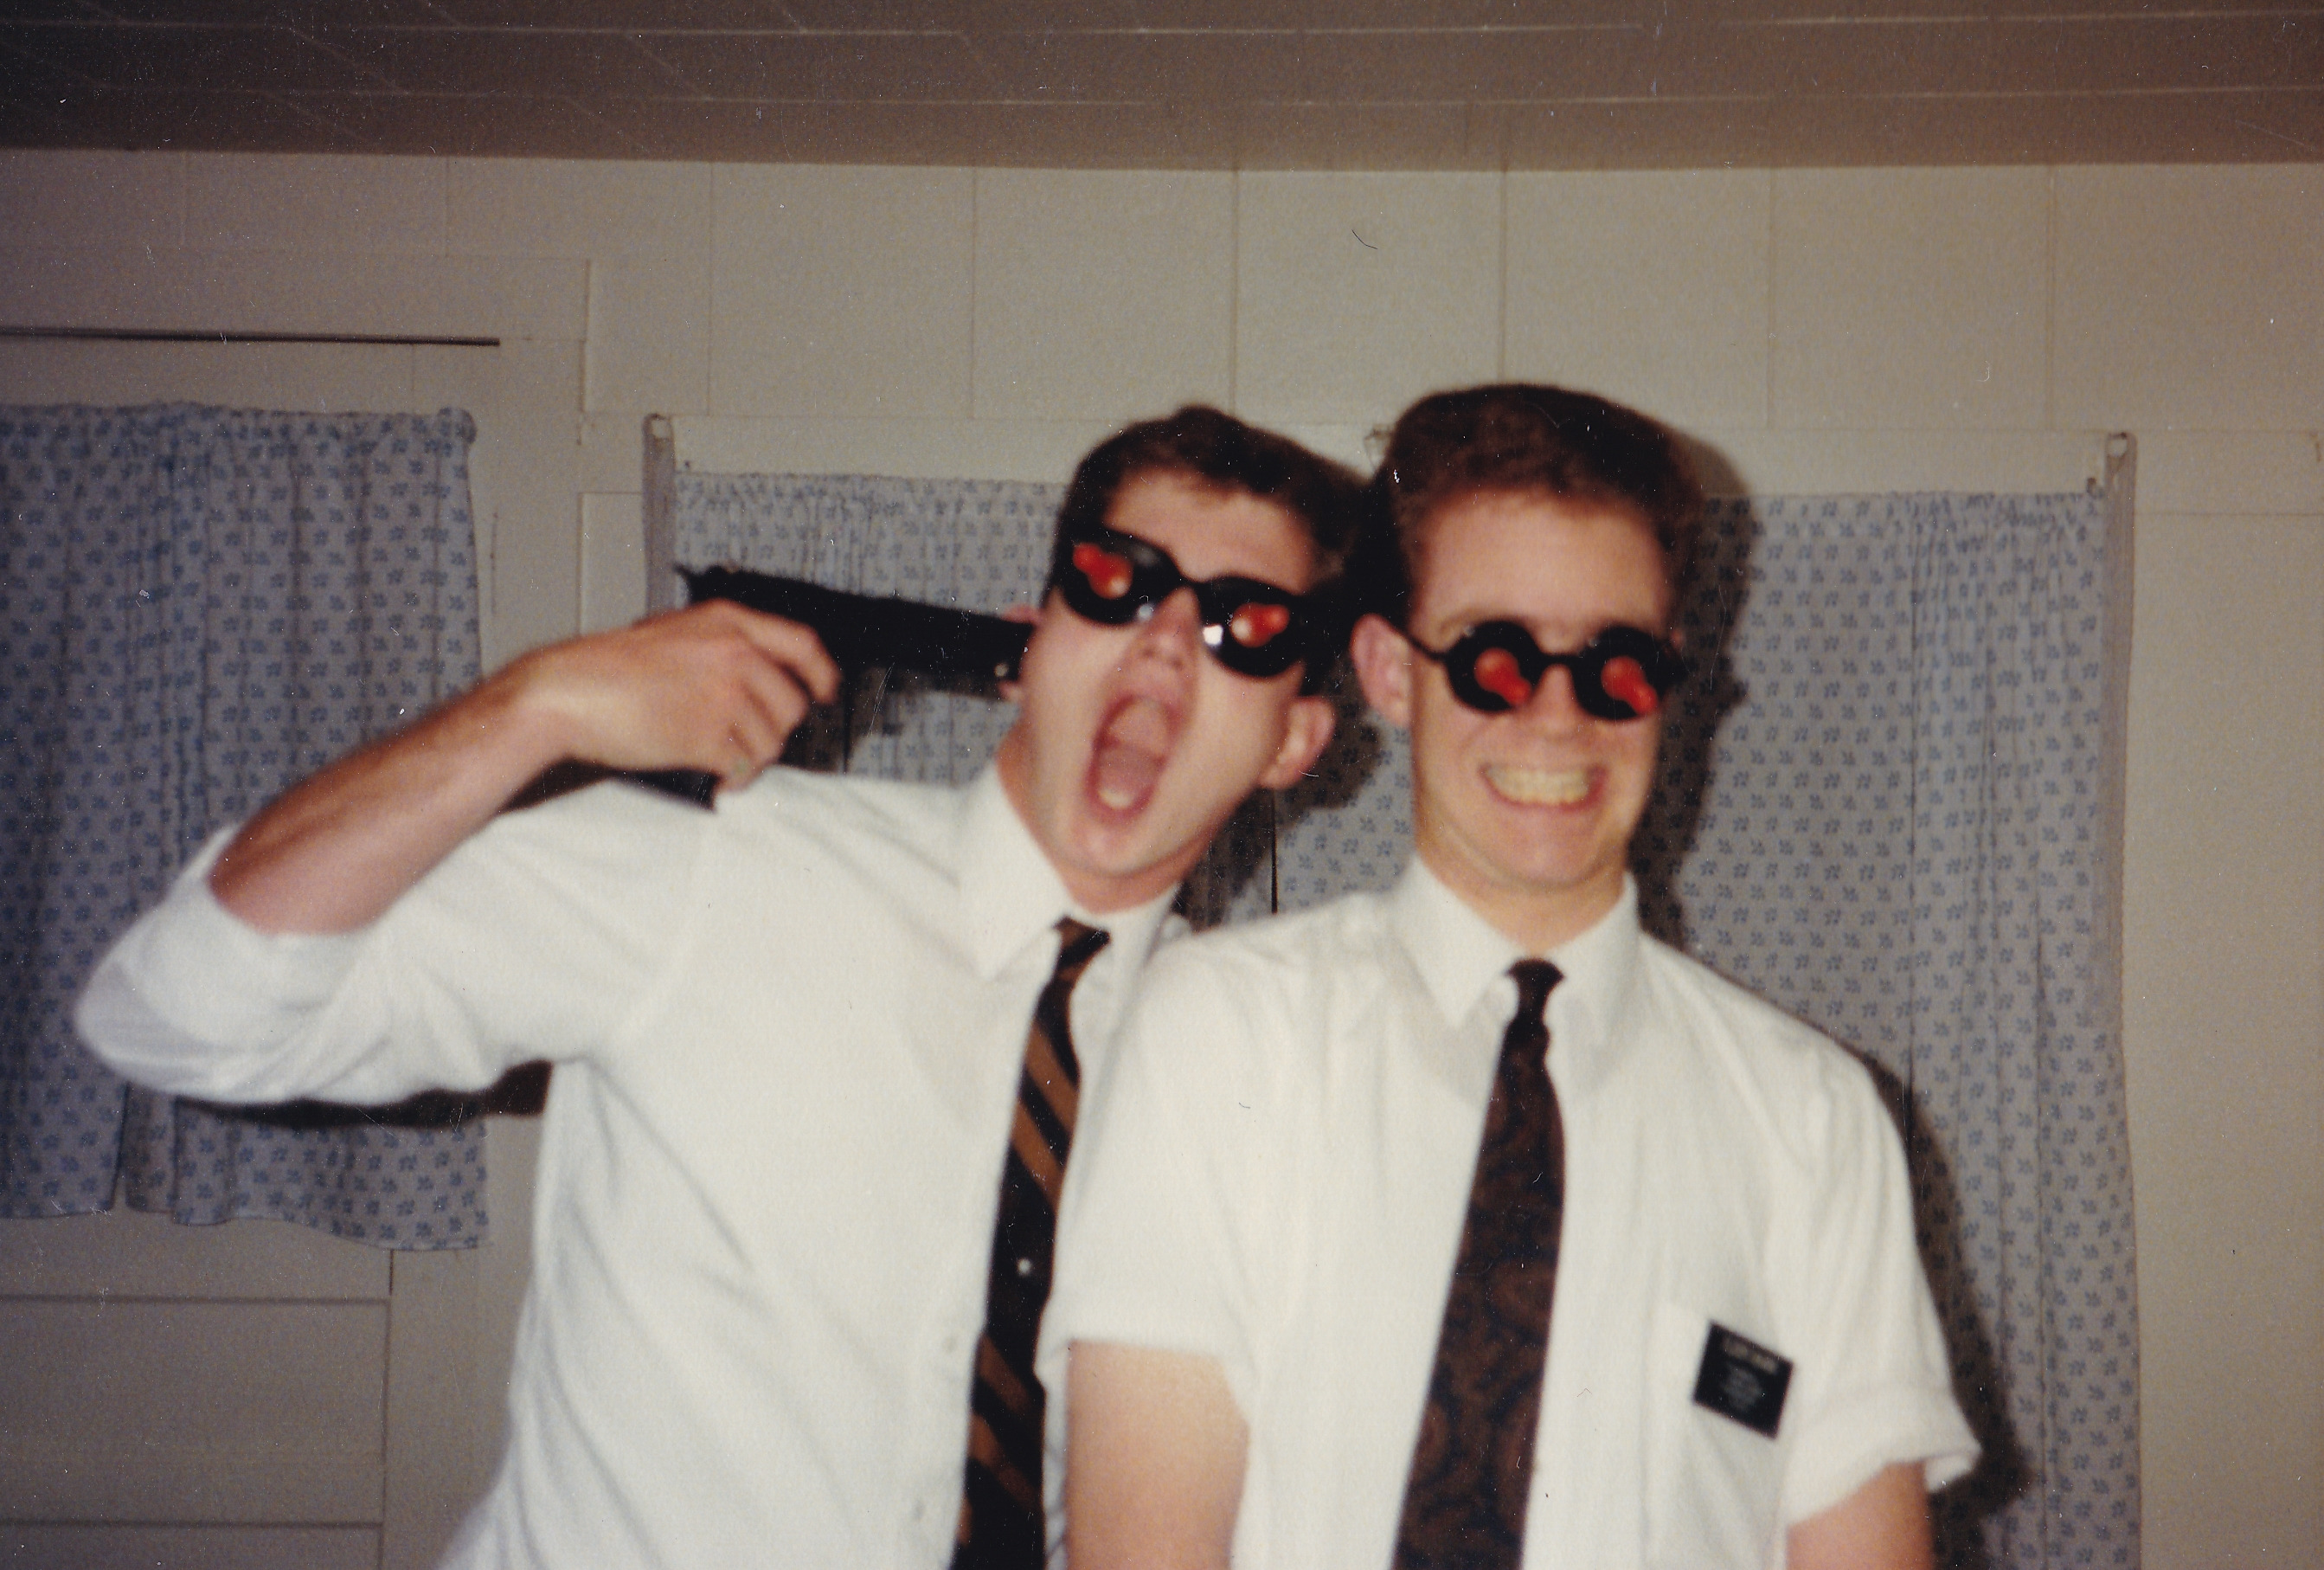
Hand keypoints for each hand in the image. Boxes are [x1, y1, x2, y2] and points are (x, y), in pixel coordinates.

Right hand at [503, 602, 842, 789]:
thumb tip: (762, 678)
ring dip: (751, 761)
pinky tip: (713, 779)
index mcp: (727, 623)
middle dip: (774, 732)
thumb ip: (722, 646)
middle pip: (791, 705)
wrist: (568, 690)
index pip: (802, 644)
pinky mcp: (706, 735)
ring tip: (722, 760)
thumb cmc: (610, 667)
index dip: (822, 673)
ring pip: (770, 743)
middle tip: (749, 743)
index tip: (826, 691)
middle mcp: (733, 654)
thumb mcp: (676, 632)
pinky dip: (732, 782)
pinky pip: (743, 769)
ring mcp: (722, 694)